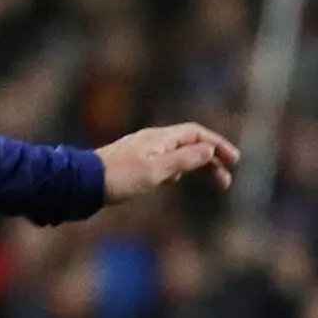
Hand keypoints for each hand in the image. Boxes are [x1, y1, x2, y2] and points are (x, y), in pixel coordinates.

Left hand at [98, 123, 240, 199]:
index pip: (197, 134)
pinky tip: (176, 181)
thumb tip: (208, 149)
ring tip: (212, 183)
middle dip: (212, 159)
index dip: (218, 145)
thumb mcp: (156, 171)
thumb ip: (183, 160)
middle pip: (191, 144)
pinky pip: (165, 162)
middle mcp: (154, 140)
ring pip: (179, 154)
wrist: (84, 183)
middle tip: (227, 180)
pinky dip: (179, 169)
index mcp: (160, 138)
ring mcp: (144, 151)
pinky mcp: (136, 163)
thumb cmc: (120, 177)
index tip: (234, 161)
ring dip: (198, 166)